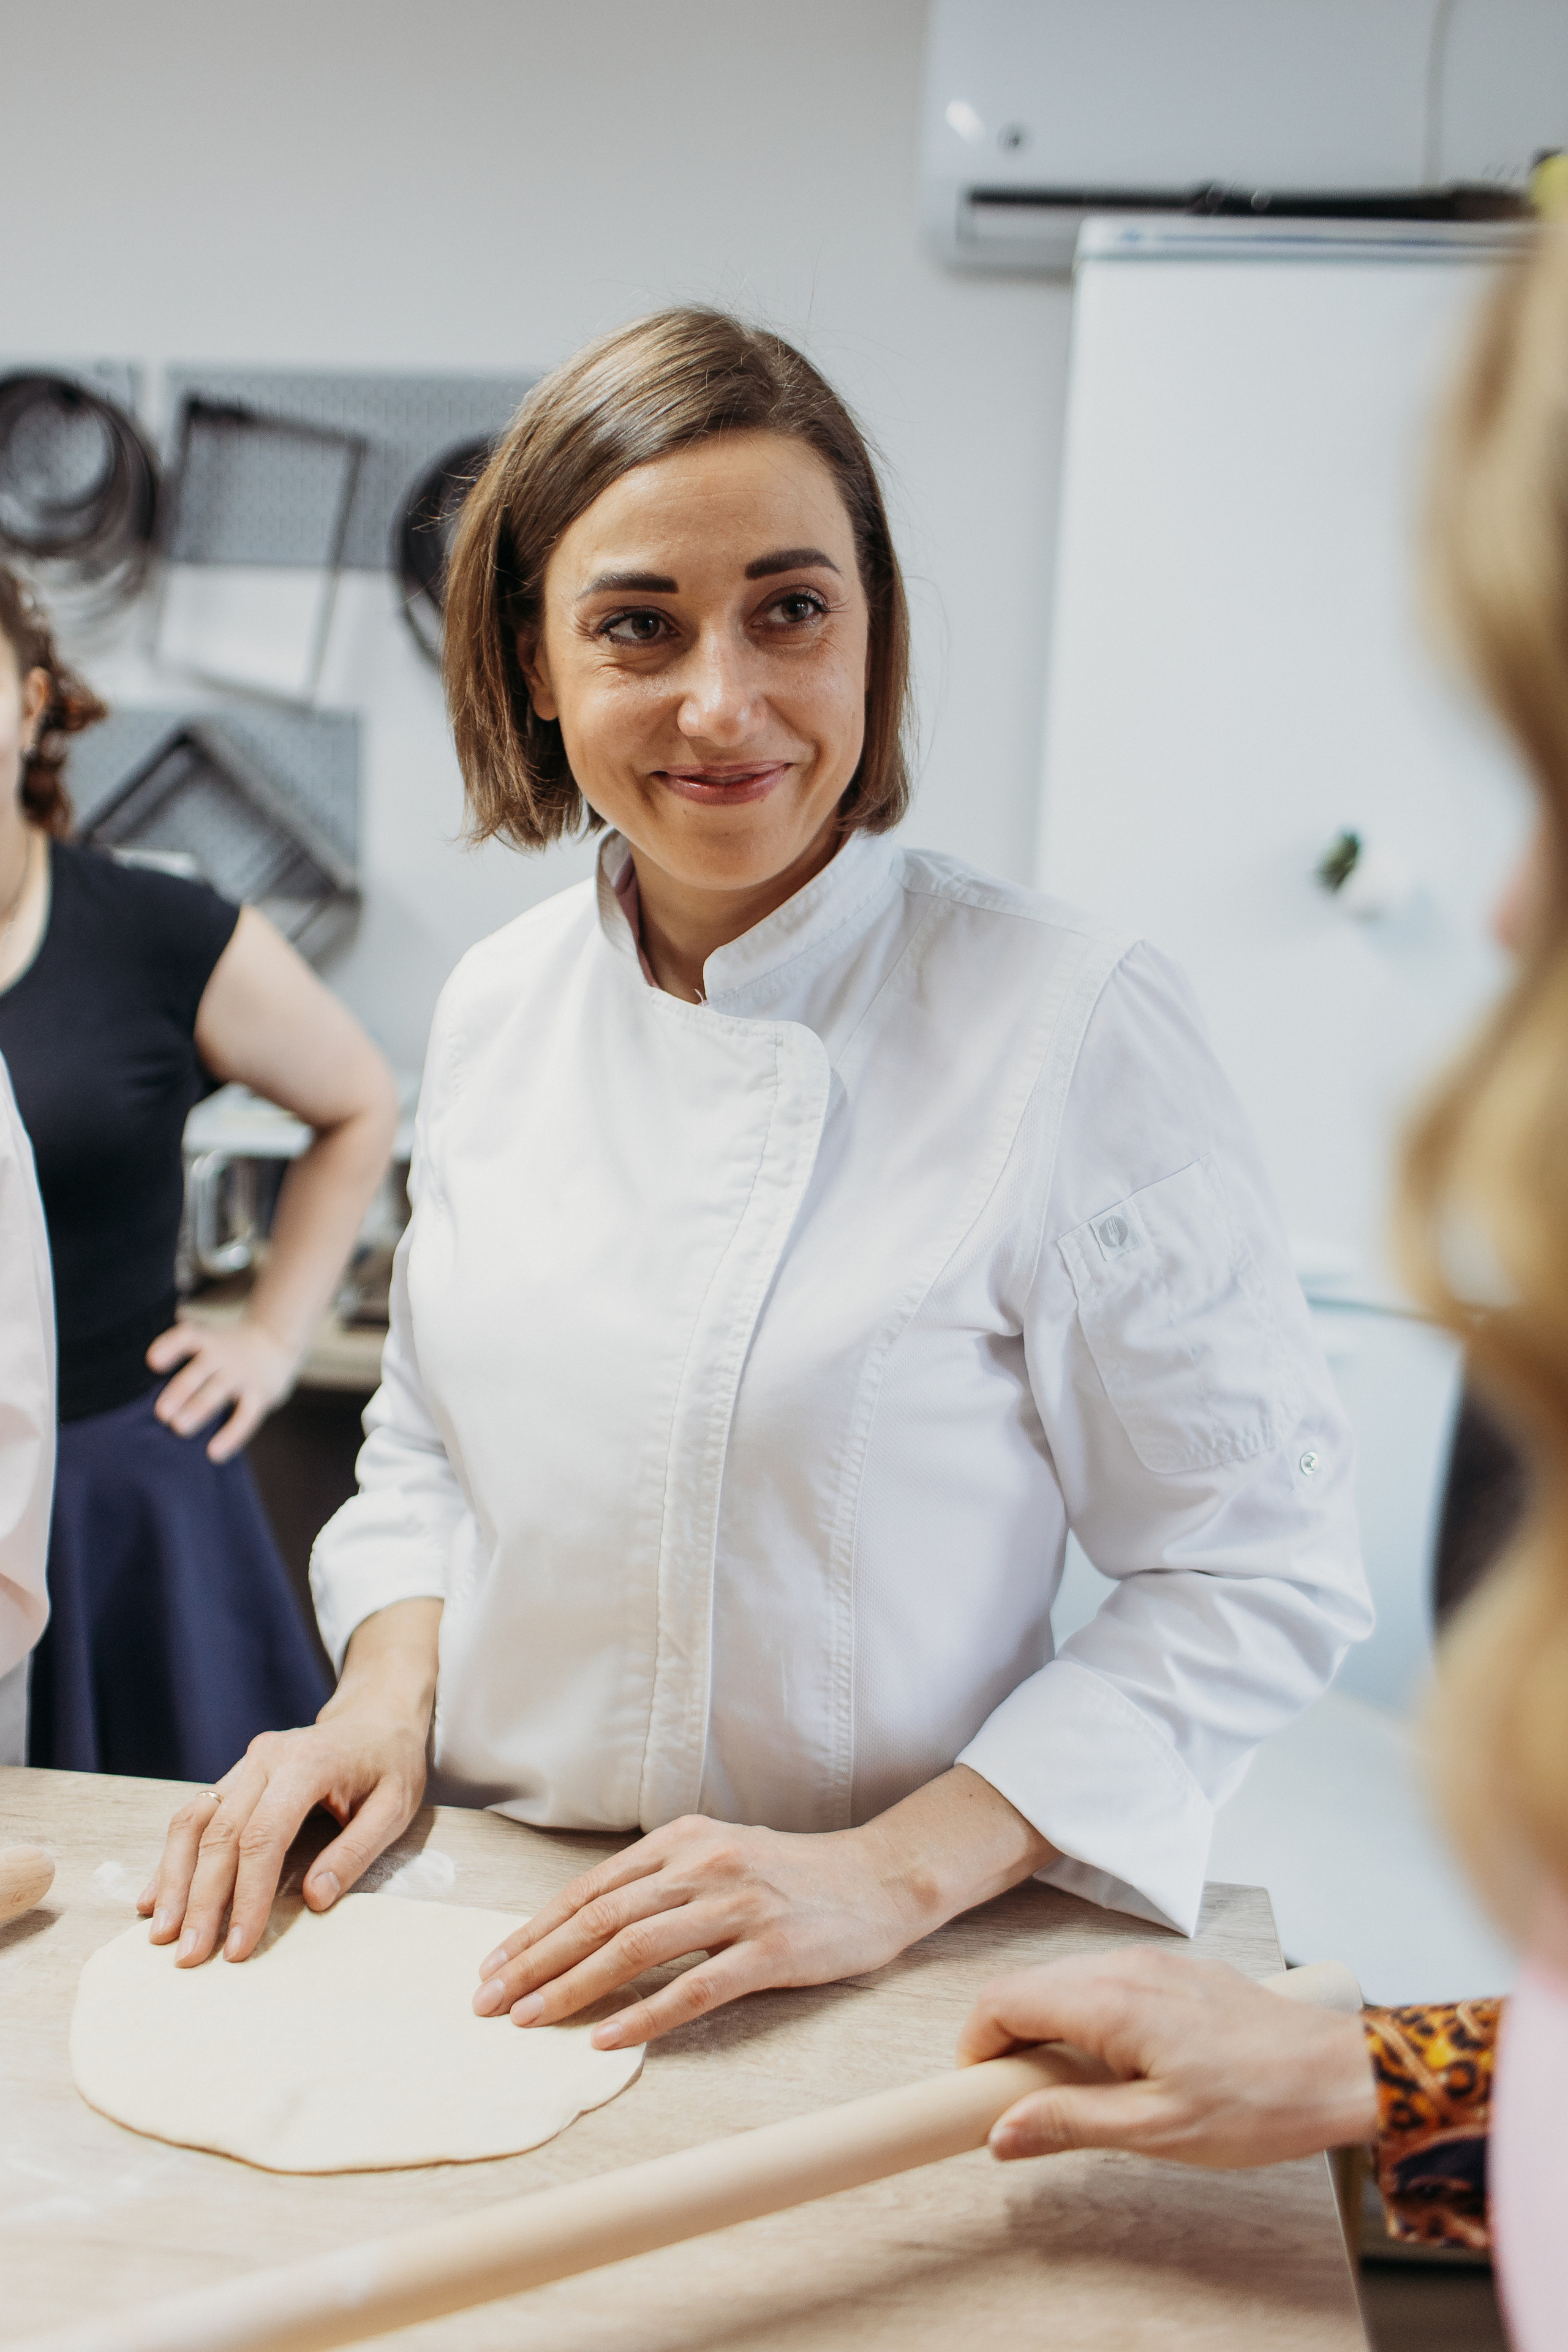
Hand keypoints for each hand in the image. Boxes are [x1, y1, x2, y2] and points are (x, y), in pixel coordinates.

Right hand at [137, 1596, 441, 1966]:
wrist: (376, 1718)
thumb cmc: (390, 1765)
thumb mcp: (395, 1807)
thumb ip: (356, 1851)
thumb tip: (314, 1899)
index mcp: (308, 1764)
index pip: (264, 1836)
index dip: (248, 1895)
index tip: (237, 1947)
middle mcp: (266, 1759)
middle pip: (220, 1835)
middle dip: (201, 1901)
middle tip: (188, 1957)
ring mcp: (246, 1765)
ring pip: (194, 1822)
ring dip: (174, 1880)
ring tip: (160, 1933)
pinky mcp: (235, 1777)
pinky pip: (194, 1816)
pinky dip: (172, 1858)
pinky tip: (154, 1897)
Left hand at [146, 1316, 295, 1460]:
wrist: (275, 1342)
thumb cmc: (224, 1348)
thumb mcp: (205, 1339)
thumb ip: (175, 1350)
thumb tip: (123, 1361)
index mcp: (205, 1341)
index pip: (185, 1337)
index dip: (169, 1347)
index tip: (152, 1362)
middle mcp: (222, 1355)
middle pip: (199, 1370)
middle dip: (180, 1390)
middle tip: (161, 1413)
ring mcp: (241, 1375)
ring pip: (219, 1392)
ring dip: (199, 1409)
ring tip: (179, 1428)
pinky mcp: (261, 1395)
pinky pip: (247, 1417)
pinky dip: (232, 1436)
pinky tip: (214, 1454)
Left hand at [471, 1815, 930, 2048]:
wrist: (879, 1880)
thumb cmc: (791, 1877)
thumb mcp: (718, 1856)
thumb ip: (660, 1882)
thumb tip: (584, 1927)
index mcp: (682, 1839)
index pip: (591, 1890)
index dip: (535, 1929)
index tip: (493, 1966)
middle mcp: (703, 1864)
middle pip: (599, 1917)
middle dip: (534, 1962)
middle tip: (488, 2001)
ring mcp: (737, 1906)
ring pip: (634, 1949)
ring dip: (572, 1987)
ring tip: (528, 2020)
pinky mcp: (770, 1951)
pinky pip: (694, 1988)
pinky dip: (644, 2015)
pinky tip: (605, 2038)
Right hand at [957, 1945, 1378, 2168]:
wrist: (1339, 2072)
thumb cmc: (1261, 2103)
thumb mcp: (1157, 2131)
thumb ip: (1071, 2123)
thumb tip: (1002, 2132)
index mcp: (1111, 2002)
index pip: (1003, 2000)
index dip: (977, 2046)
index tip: (980, 2094)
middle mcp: (1124, 1968)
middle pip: (1029, 1989)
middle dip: (1009, 2042)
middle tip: (1021, 2104)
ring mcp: (1152, 1964)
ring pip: (1066, 1984)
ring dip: (1049, 2031)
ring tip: (1071, 2092)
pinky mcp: (1175, 1972)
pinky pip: (1105, 1985)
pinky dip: (1087, 2019)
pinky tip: (1115, 2067)